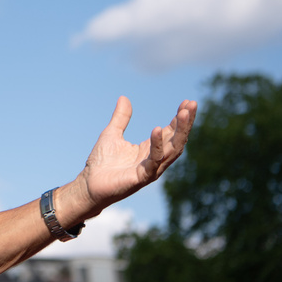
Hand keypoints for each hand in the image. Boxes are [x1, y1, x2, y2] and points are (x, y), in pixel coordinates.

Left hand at [76, 97, 196, 213]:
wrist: (89, 184)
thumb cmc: (101, 163)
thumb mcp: (111, 133)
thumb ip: (121, 117)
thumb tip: (124, 97)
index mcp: (150, 149)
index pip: (171, 132)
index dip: (180, 118)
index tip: (188, 101)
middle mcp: (155, 160)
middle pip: (177, 140)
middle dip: (186, 123)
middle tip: (192, 104)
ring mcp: (151, 169)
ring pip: (172, 150)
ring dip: (180, 132)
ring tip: (184, 113)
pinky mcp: (142, 177)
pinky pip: (154, 161)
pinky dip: (157, 145)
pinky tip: (157, 129)